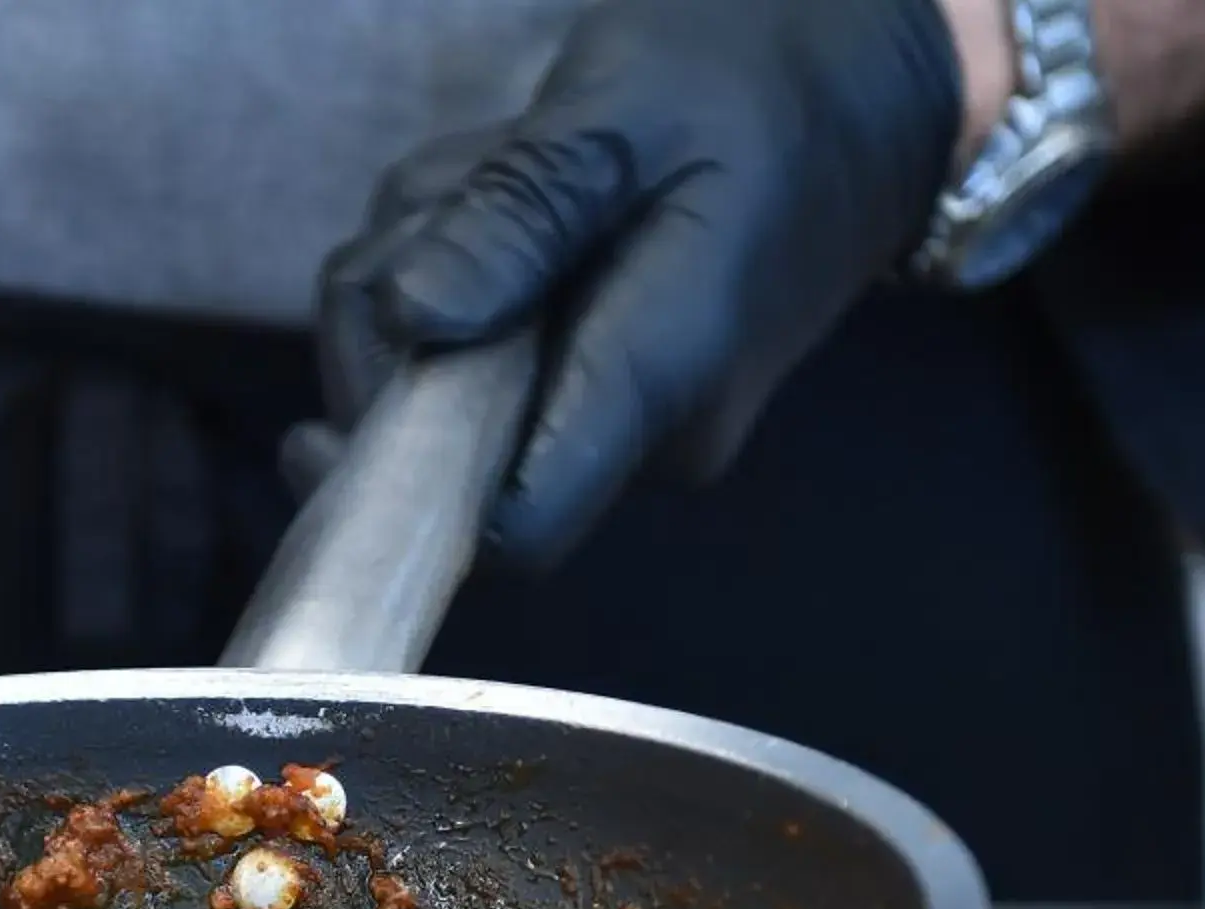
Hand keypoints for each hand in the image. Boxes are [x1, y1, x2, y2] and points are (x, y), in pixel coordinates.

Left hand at [306, 0, 967, 570]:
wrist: (865, 86)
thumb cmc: (754, 82)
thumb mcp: (621, 115)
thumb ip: (516, 219)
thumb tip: (412, 318)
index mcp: (660, 382)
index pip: (511, 531)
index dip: (405, 496)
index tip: (339, 417)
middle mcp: (639, 433)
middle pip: (438, 451)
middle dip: (392, 326)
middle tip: (452, 194)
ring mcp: (614, 416)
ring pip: (434, 385)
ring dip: (416, 275)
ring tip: (501, 171)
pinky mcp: (588, 385)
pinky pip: (468, 351)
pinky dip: (451, 268)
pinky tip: (509, 194)